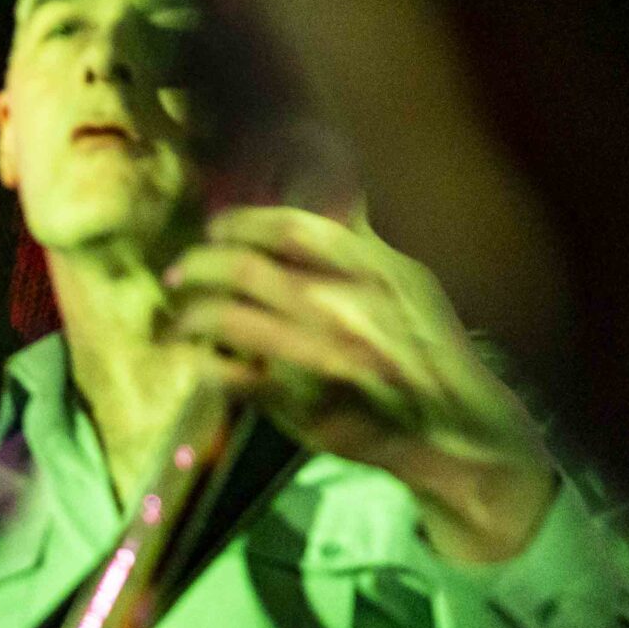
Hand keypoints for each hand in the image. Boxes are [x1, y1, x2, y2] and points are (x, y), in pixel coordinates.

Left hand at [163, 206, 557, 561]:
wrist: (450, 427)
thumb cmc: (426, 351)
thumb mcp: (410, 285)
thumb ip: (362, 247)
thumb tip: (331, 200)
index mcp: (373, 269)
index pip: (288, 227)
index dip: (239, 222)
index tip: (216, 228)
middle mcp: (343, 307)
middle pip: (243, 267)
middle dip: (199, 264)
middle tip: (179, 270)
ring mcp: (318, 356)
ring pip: (224, 318)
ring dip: (189, 314)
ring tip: (178, 319)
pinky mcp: (297, 402)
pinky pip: (225, 374)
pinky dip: (203, 363)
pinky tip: (197, 360)